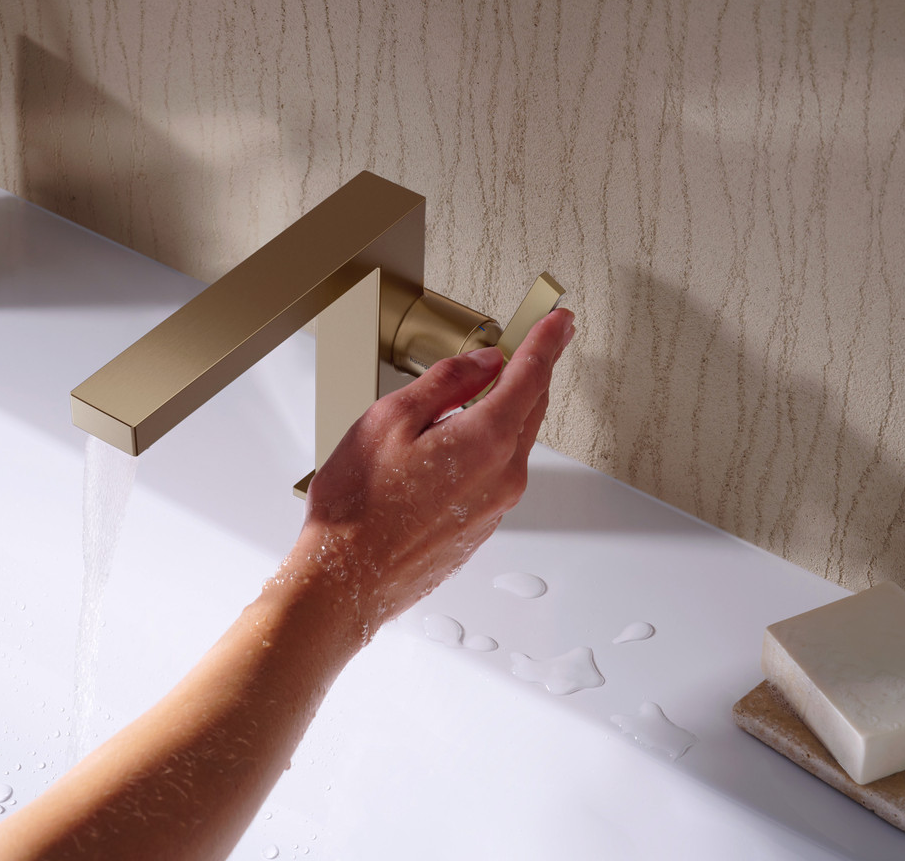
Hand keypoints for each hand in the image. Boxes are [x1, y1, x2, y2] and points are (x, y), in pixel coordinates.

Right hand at [281, 307, 575, 643]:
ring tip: (478, 390)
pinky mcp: (481, 527)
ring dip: (506, 409)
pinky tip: (457, 440)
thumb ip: (445, 382)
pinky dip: (489, 444)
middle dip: (534, 370)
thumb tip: (483, 363)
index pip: (530, 375)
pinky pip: (497, 471)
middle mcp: (503, 476)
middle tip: (533, 341)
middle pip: (531, 408)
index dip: (546, 340)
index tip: (558, 321)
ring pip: (514, 441)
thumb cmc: (357, 507)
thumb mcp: (389, 419)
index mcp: (485, 441)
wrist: (345, 583)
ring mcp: (496, 507)